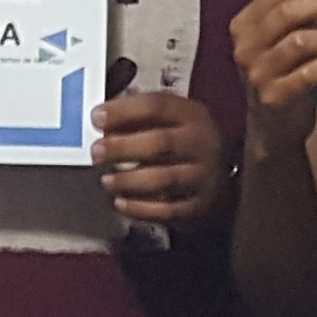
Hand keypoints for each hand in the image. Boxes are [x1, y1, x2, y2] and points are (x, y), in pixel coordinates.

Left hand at [95, 89, 231, 233]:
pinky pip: (168, 210)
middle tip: (96, 152)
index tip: (96, 117)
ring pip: (164, 179)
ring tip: (107, 180)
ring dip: (129, 180)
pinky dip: (140, 208)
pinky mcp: (200, 206)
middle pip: (161, 143)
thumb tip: (101, 121)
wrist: (220, 176)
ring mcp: (203, 177)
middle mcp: (201, 143)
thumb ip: (139, 116)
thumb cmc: (182, 141)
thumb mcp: (170, 118)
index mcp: (191, 115)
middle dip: (123, 147)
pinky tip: (120, 203)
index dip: (124, 111)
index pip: (157, 106)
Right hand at [227, 0, 316, 150]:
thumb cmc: (284, 73)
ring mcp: (256, 74)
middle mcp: (245, 47)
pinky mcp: (272, 98)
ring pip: (299, 41)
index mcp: (244, 24)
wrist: (273, 126)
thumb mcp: (283, 40)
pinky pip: (306, 74)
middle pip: (287, 12)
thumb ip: (304, 16)